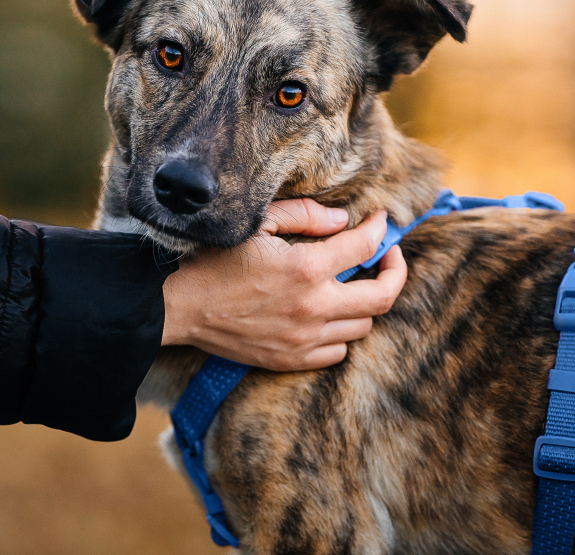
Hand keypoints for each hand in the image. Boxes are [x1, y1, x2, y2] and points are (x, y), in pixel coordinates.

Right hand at [161, 200, 407, 370]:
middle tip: (388, 257)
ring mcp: (304, 339)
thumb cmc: (215, 259)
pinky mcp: (290, 360)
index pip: (366, 246)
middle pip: (382, 296)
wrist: (179, 307)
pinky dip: (342, 332)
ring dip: (366, 302)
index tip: (380, 221)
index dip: (380, 229)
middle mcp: (313, 307)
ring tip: (354, 284)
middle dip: (395, 270)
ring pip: (364, 325)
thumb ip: (305, 216)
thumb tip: (343, 221)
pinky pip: (338, 352)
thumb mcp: (258, 224)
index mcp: (306, 268)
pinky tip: (329, 314)